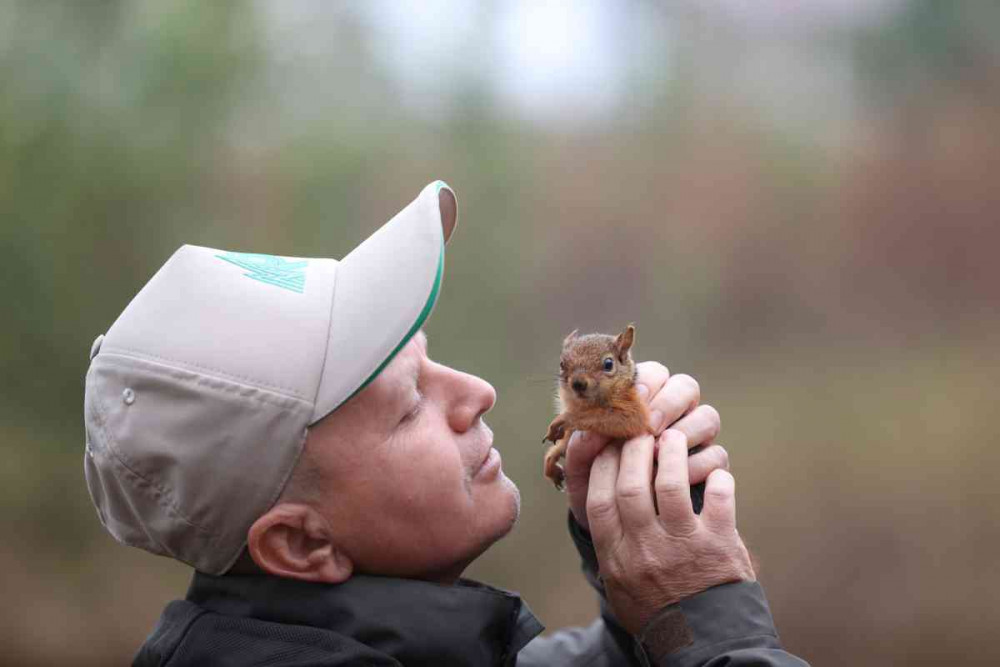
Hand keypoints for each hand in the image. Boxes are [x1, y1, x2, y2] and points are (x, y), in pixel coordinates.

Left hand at [564, 362, 725, 530]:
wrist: (617, 534)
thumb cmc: (596, 492)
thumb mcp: (581, 472)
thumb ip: (580, 449)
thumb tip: (593, 429)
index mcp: (639, 403)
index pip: (653, 373)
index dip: (647, 381)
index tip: (632, 398)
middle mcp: (670, 416)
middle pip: (686, 386)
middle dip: (668, 402)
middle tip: (649, 427)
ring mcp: (693, 440)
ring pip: (707, 416)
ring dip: (686, 431)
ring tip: (658, 455)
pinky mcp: (709, 466)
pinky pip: (717, 454)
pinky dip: (697, 464)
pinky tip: (674, 479)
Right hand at [587, 430, 755, 634]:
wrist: (703, 644)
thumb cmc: (656, 608)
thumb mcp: (618, 582)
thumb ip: (610, 542)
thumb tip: (600, 491)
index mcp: (617, 556)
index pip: (599, 499)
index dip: (602, 466)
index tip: (608, 445)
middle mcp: (645, 549)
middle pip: (630, 484)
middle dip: (633, 450)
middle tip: (641, 430)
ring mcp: (683, 546)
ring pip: (670, 484)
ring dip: (672, 454)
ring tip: (674, 437)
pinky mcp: (719, 545)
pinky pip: (720, 500)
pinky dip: (718, 480)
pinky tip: (715, 474)